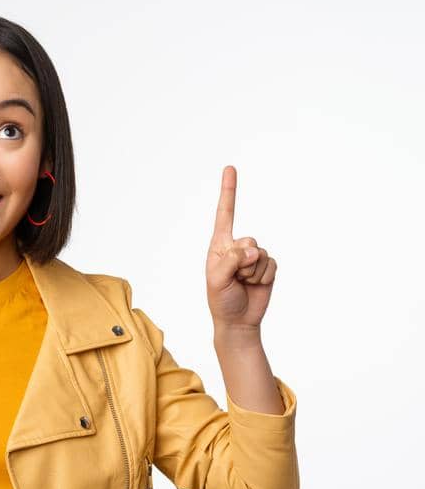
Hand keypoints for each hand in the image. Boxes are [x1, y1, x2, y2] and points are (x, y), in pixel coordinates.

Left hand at [205, 165, 276, 330]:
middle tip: (235, 280)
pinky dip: (265, 278)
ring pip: (262, 255)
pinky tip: (255, 286)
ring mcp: (253, 257)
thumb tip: (251, 249)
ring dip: (254, 273)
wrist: (239, 320)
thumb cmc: (221, 301)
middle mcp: (236, 247)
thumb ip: (230, 261)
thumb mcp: (216, 281)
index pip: (225, 214)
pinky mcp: (267, 267)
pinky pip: (272, 265)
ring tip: (243, 284)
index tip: (230, 168)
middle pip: (249, 241)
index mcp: (219, 246)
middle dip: (244, 263)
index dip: (229, 191)